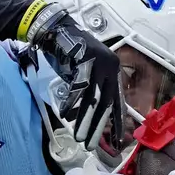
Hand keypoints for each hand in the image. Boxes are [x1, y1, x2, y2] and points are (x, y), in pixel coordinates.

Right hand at [23, 2, 123, 150]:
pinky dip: (70, 102)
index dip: (117, 122)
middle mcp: (110, 66)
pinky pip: (78, 87)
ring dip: (84, 119)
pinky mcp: (86, 59)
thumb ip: (90, 92)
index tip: (117, 141)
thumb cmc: (68, 54)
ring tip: (79, 136)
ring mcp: (99, 62)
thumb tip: (86, 116)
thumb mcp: (84, 74)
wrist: (56, 30)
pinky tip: (64, 114)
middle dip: (98, 127)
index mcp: (113, 71)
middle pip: (106, 103)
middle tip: (92, 144)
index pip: (118, 101)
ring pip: (93, 98)